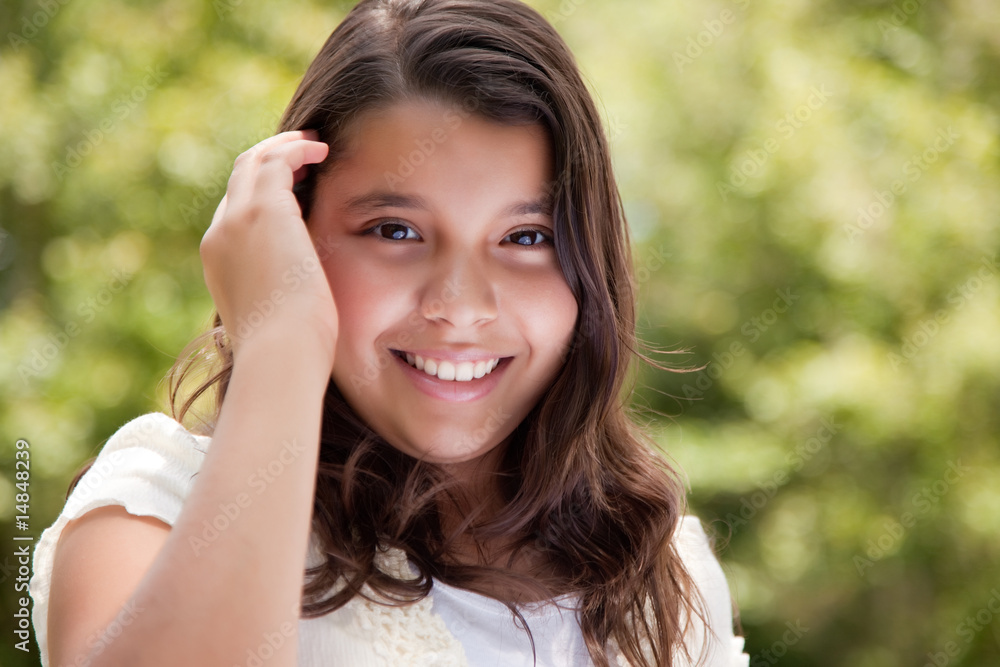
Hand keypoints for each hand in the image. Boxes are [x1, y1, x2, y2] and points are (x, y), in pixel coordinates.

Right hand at [200, 130, 336, 368]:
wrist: (281, 353)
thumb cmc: (289, 349)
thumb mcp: (276, 317)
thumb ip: (279, 295)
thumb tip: (299, 294)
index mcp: (220, 263)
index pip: (236, 213)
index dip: (264, 194)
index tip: (295, 188)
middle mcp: (220, 235)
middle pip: (239, 181)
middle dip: (269, 161)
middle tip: (302, 154)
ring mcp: (236, 220)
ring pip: (253, 163)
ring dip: (284, 148)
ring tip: (314, 144)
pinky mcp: (262, 210)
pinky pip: (276, 161)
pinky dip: (298, 151)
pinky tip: (322, 151)